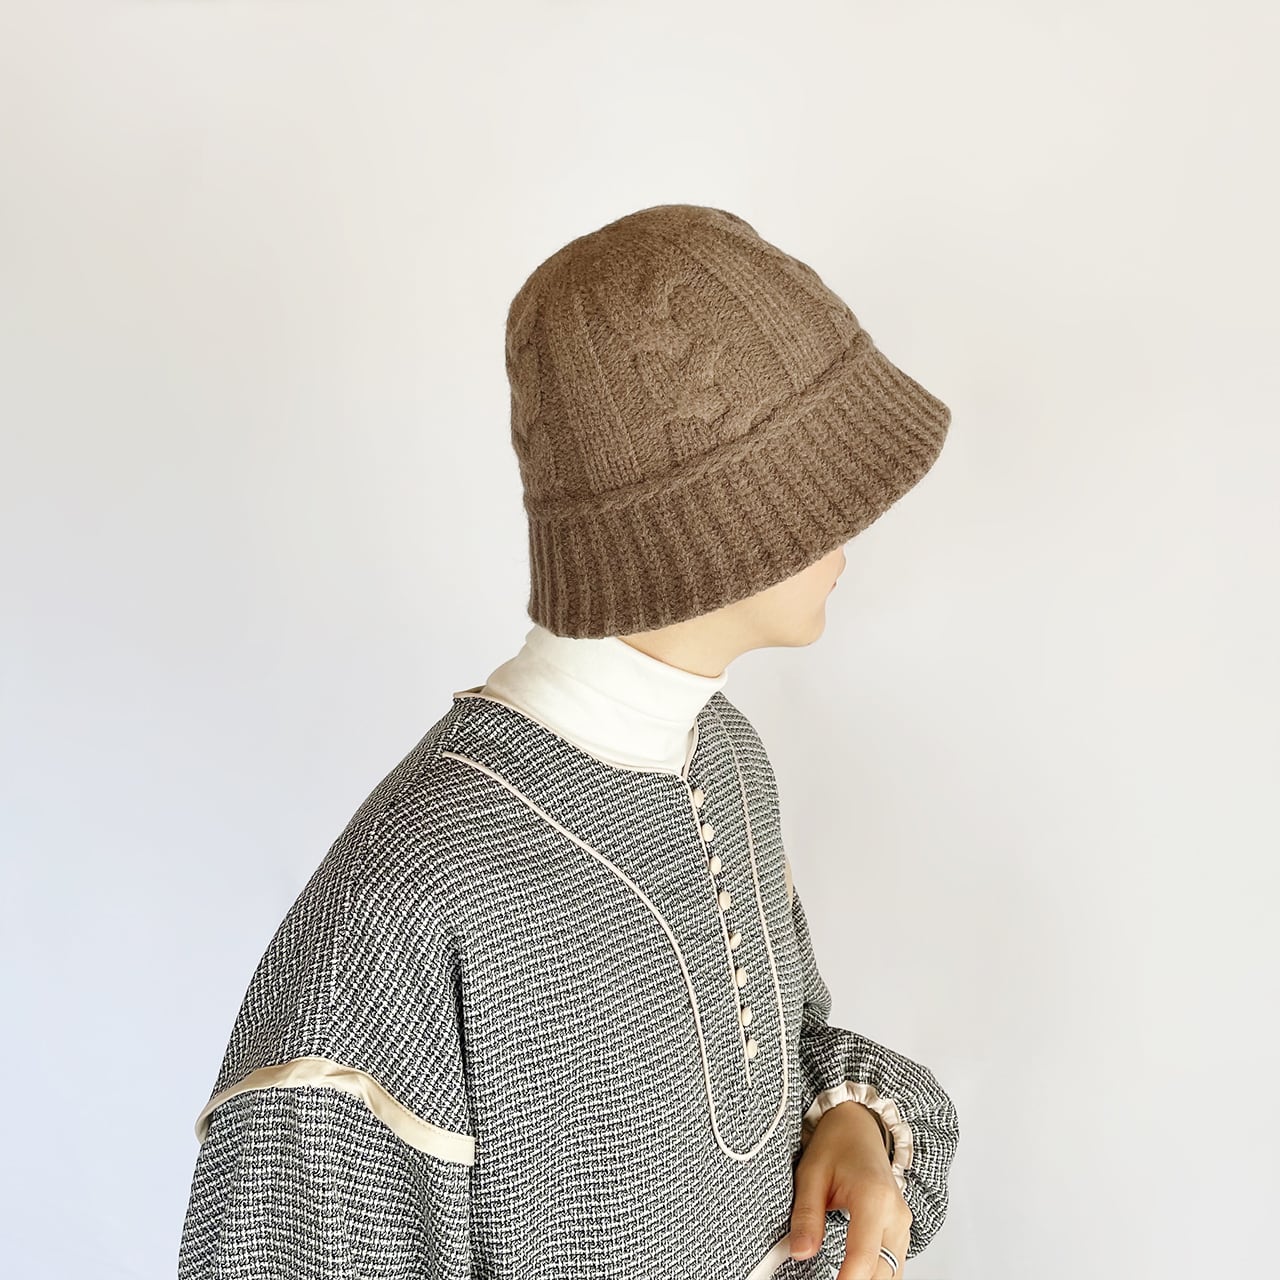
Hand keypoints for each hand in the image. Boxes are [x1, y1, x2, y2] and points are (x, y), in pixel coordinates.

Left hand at [789, 1099, 911, 1278]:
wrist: (858, 1126)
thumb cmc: (836, 1145)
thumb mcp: (810, 1174)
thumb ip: (806, 1215)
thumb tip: (800, 1253)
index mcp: (873, 1197)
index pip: (864, 1257)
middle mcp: (895, 1213)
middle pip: (882, 1272)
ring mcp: (903, 1223)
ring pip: (892, 1273)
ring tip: (837, 1279)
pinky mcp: (901, 1230)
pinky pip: (894, 1264)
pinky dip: (876, 1275)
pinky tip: (853, 1276)